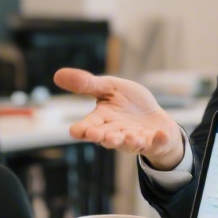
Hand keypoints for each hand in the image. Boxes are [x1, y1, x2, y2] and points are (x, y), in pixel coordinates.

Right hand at [54, 68, 184, 169]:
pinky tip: (160, 134)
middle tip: (98, 135)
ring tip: (130, 137)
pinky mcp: (153, 142)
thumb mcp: (108, 88)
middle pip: (108, 137)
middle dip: (104, 137)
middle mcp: (116, 132)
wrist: (153, 117)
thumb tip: (57, 75)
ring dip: (129, 141)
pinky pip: (156, 143)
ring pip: (130, 143)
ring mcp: (135, 139)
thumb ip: (87, 84)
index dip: (82, 129)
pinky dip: (158, 140)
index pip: (89, 126)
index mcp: (103, 120)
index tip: (75, 131)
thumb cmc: (127, 103)